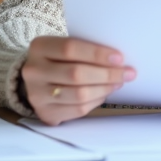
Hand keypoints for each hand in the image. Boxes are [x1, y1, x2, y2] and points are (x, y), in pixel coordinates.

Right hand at [20, 36, 135, 125]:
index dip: (97, 54)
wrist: (35, 81)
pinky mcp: (45, 113)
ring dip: (104, 88)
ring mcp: (37, 94)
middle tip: (127, 73)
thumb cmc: (57, 60)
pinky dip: (96, 101)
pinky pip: (78, 109)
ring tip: (118, 83)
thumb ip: (84, 50)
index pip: (70, 48)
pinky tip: (104, 93)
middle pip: (76, 73)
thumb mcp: (62, 47)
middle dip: (107, 74)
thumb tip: (117, 60)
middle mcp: (34, 71)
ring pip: (79, 94)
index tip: (119, 58)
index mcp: (39, 47)